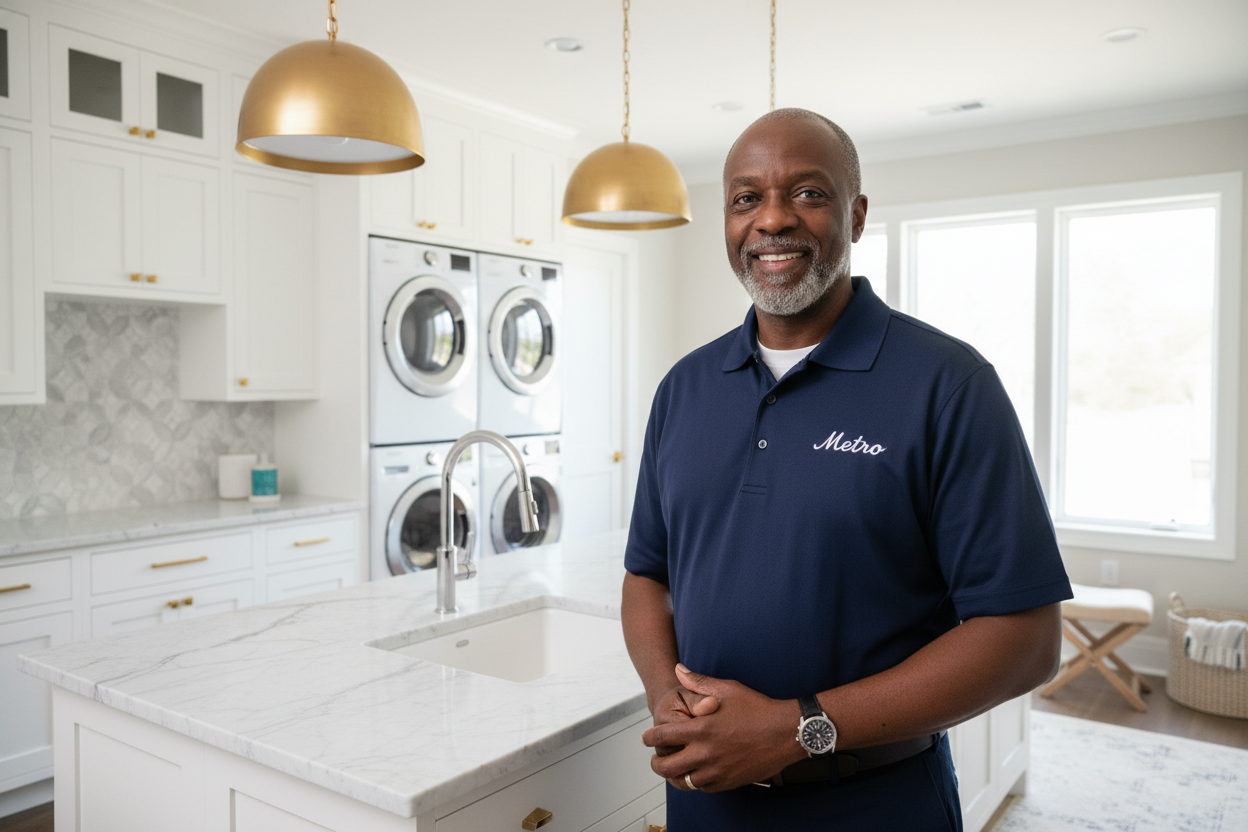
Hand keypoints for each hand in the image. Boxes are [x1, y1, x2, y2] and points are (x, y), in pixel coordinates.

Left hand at [642, 664, 805, 792]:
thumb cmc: (758, 708)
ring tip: (673, 769)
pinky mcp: (729, 782)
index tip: (645, 737)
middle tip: (655, 758)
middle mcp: (706, 753)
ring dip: (675, 775)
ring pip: (684, 781)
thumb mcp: (728, 689)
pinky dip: (696, 781)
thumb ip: (699, 682)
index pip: (663, 737)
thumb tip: (678, 669)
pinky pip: (704, 787)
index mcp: (702, 729)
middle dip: (656, 763)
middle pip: (667, 767)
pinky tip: (696, 772)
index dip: (649, 738)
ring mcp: (717, 771)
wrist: (787, 732)